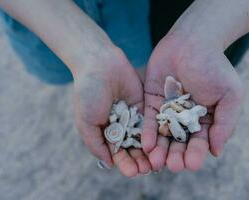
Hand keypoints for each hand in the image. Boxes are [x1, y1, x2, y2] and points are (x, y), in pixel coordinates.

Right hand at [73, 47, 150, 176]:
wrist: (100, 65)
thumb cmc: (88, 93)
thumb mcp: (86, 122)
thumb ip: (95, 144)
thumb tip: (109, 163)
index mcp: (106, 132)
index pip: (118, 153)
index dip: (125, 163)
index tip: (131, 172)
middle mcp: (122, 126)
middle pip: (134, 148)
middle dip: (139, 160)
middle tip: (146, 169)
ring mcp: (134, 116)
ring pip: (145, 138)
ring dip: (150, 151)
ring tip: (156, 161)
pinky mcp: (145, 106)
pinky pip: (152, 122)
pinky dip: (157, 134)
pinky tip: (162, 143)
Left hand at [142, 33, 244, 171]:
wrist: (193, 41)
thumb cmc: (215, 67)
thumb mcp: (230, 95)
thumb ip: (226, 123)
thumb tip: (216, 151)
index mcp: (205, 120)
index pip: (200, 142)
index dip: (195, 154)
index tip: (191, 164)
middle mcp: (185, 119)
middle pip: (179, 143)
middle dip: (176, 155)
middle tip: (172, 165)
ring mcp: (167, 112)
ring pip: (162, 135)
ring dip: (160, 150)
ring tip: (156, 161)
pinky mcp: (152, 102)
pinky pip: (148, 120)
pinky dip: (148, 133)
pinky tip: (146, 145)